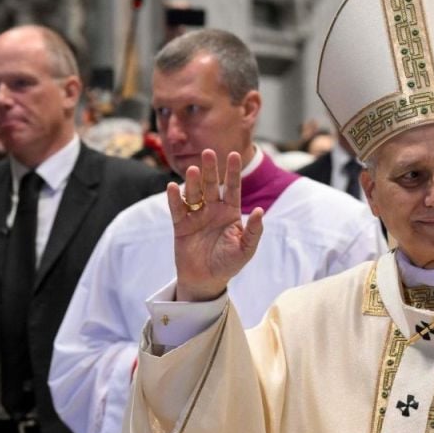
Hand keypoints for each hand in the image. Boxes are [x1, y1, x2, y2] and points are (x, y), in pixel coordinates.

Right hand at [168, 149, 263, 301]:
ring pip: (194, 194)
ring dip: (193, 182)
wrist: (206, 280)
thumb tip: (261, 211)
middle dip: (211, 170)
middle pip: (212, 186)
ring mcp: (196, 216)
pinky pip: (177, 209)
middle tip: (208, 152)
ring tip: (193, 170)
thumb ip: (254, 231)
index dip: (233, 172)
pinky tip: (172, 187)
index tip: (234, 154)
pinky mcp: (181, 225)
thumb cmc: (229, 263)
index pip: (233, 188)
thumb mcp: (246, 249)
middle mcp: (213, 210)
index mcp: (230, 212)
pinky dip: (174, 199)